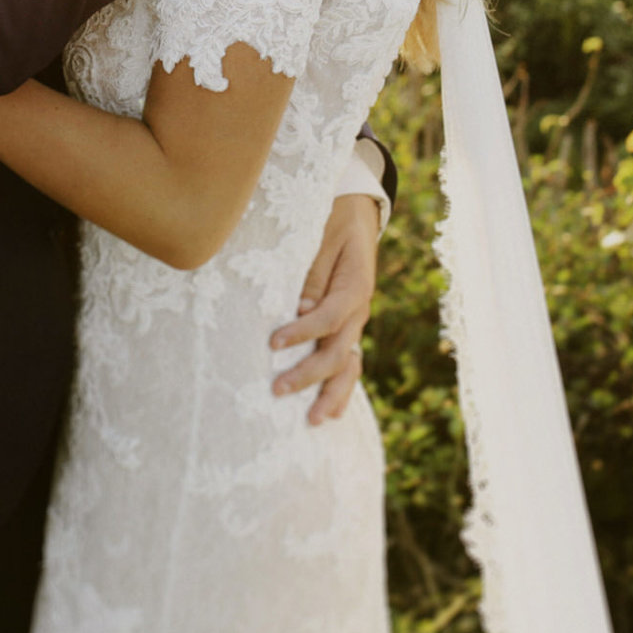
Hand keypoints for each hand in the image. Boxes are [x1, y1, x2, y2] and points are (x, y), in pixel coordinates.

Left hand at [271, 193, 378, 425]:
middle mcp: (359, 309)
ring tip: (313, 420)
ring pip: (349, 365)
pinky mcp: (346, 327)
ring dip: (331, 394)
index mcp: (355, 285)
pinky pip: (347, 362)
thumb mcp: (320, 236)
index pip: (330, 316)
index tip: (273, 343)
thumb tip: (301, 309)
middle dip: (309, 374)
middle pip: (339, 350)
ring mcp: (355, 321)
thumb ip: (312, 274)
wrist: (354, 212)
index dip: (304, 332)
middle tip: (277, 389)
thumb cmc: (331, 219)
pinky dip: (340, 388)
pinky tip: (330, 412)